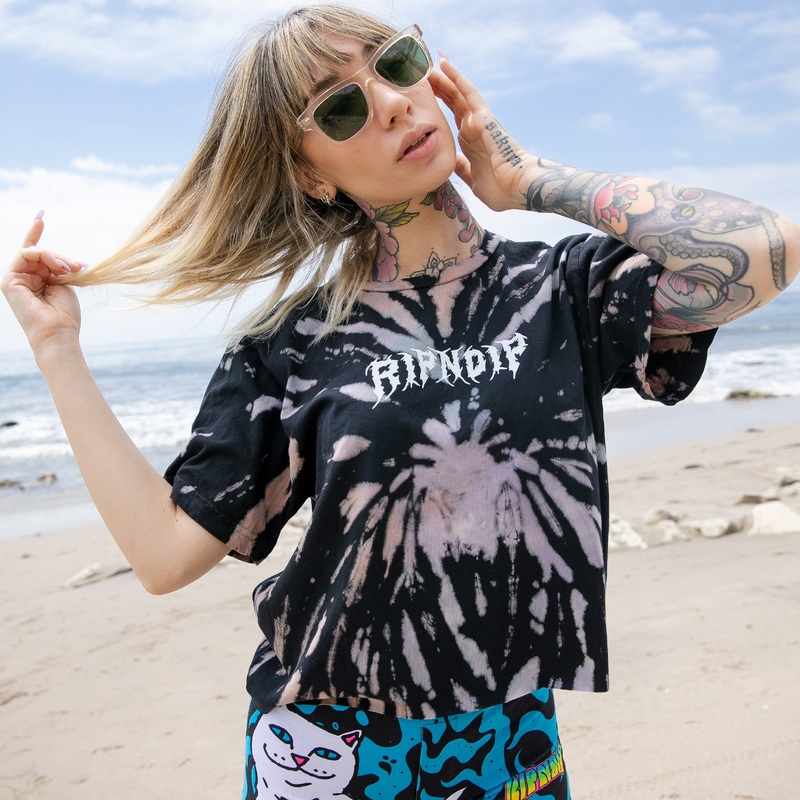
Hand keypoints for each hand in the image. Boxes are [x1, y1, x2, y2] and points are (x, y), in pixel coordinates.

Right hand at [1, 214, 85, 355]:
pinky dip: (46, 257)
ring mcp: (14, 278)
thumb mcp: (64, 284)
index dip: (35, 233)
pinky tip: (60, 267)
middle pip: (40, 253)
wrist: (57, 332)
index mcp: (35, 279)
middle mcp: (23, 277)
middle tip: (78, 267)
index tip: (41, 216)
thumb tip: (63, 258)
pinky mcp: (9, 280)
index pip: (34, 253)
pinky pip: (26, 255)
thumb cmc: (64, 314)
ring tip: (71, 269)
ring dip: (55, 257)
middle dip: (60, 257)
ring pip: (34, 252)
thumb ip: (59, 267)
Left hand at [430, 57, 533, 211]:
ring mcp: (479, 121)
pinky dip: (457, 77)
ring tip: (428, 63)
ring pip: (458, 93)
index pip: (452, 119)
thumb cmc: (502, 190)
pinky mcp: (483, 117)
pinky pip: (468, 93)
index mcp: (471, 143)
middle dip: (437, 89)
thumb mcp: (473, 180)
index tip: (424, 98)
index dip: (439, 107)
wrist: (518, 190)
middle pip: (452, 103)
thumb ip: (463, 169)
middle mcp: (474, 129)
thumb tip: (453, 161)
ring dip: (444, 78)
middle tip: (420, 75)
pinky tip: (444, 64)